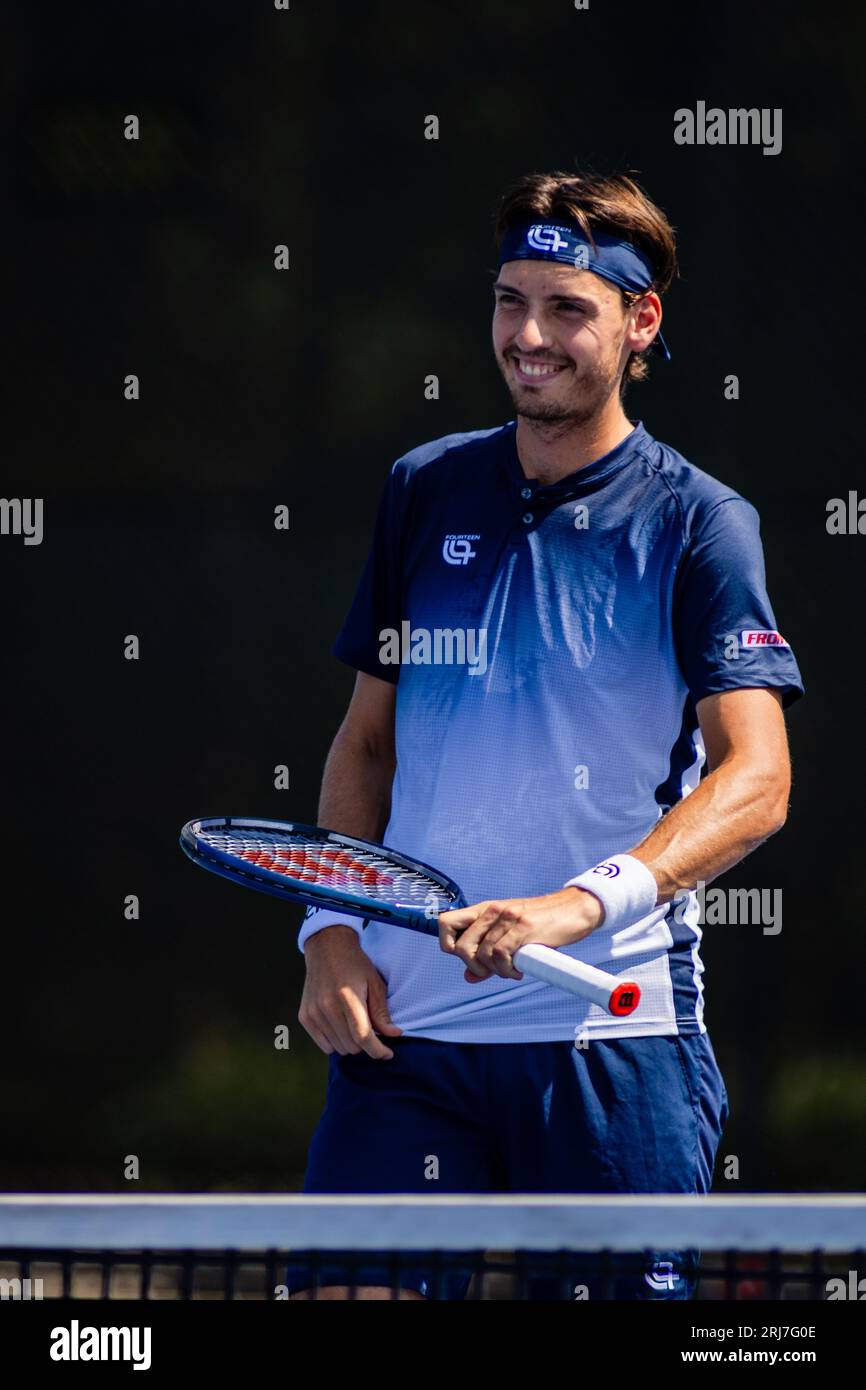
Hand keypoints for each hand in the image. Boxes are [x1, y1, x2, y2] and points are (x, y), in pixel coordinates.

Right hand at [298, 926, 401, 1058]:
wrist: (326, 948)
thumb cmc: (355, 964)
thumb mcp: (374, 983)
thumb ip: (382, 1012)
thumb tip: (394, 1035)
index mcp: (346, 997)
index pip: (363, 1036)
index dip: (378, 1050)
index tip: (388, 1054)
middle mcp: (326, 1007)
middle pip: (351, 1046)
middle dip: (365, 1043)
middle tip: (370, 1028)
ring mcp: (313, 1013)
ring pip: (338, 1048)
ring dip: (351, 1043)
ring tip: (354, 1024)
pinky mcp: (304, 1017)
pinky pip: (323, 1044)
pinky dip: (335, 1041)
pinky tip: (341, 1026)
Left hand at [438, 887, 603, 983]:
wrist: (574, 910)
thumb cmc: (542, 924)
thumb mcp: (511, 935)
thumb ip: (488, 955)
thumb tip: (469, 976)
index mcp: (485, 910)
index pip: (445, 923)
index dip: (449, 945)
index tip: (468, 959)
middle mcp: (492, 910)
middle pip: (461, 947)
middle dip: (475, 967)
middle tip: (494, 971)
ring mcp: (507, 917)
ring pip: (482, 954)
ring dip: (495, 971)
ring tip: (511, 970)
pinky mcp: (524, 927)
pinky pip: (501, 955)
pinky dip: (507, 970)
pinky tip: (519, 970)